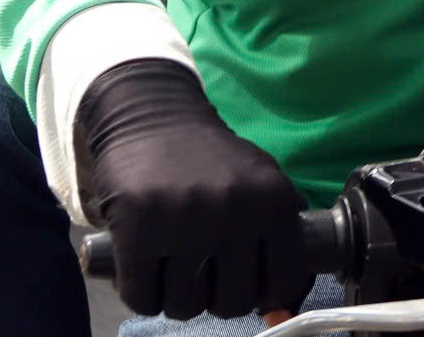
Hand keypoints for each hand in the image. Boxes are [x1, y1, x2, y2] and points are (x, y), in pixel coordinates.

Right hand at [77, 59, 314, 320]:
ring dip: (177, 299)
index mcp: (273, 201)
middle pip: (232, 303)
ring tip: (175, 269)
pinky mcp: (137, 228)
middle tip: (206, 276)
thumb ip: (280, 229)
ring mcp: (184, 221)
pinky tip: (146, 269)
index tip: (248, 285)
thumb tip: (286, 300)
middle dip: (218, 299)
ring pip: (185, 307)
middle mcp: (234, 212)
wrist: (155, 116)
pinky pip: (142, 298)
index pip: (283, 284)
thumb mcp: (262, 179)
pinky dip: (142, 294)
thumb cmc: (211, 159)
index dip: (265, 295)